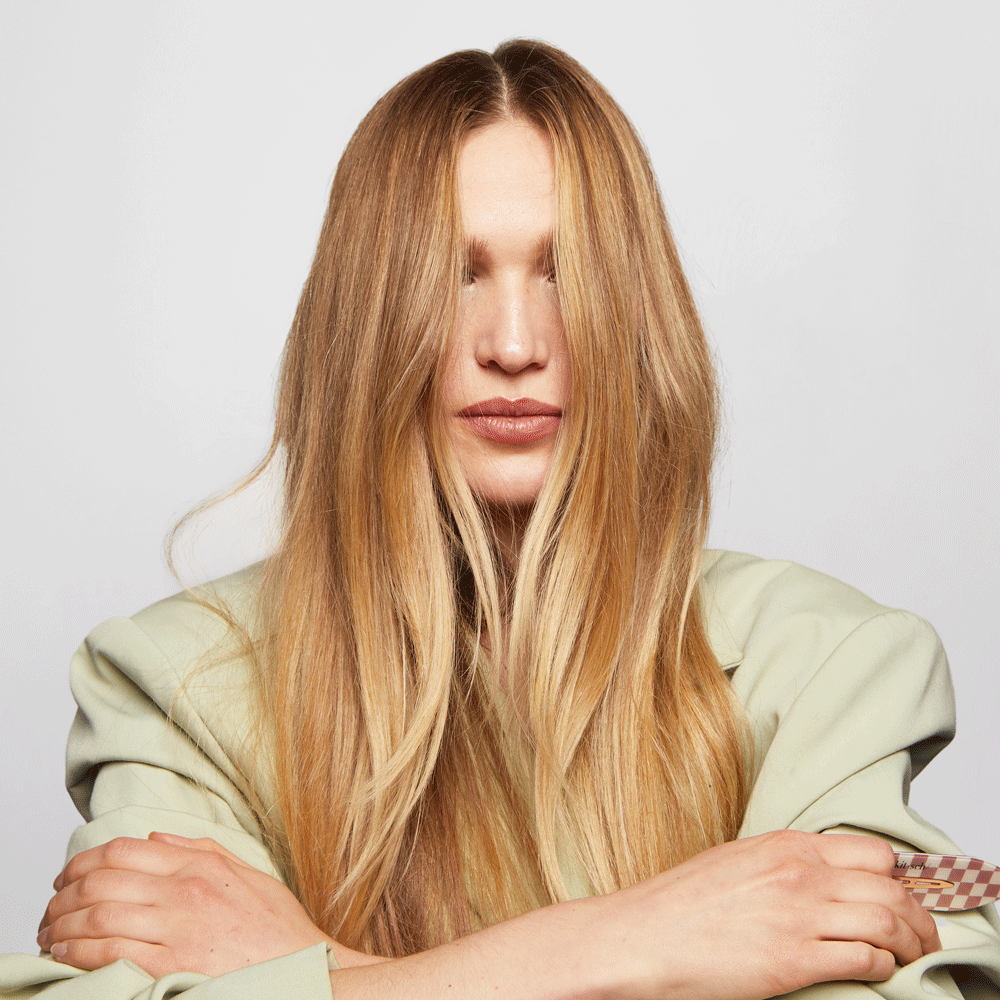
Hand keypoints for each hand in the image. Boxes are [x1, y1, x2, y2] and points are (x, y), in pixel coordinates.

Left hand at [36, 833, 374, 977]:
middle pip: (103, 879)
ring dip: (62, 924)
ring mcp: (178, 928)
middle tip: (50, 908)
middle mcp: (185, 890)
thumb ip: (200, 849)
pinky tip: (66, 954)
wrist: (303, 967)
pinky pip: (110, 952)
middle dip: (64, 894)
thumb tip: (157, 836)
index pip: (124, 849)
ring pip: (99, 914)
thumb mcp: (247, 873)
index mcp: (201, 864)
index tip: (69, 876)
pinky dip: (78, 952)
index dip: (85, 860)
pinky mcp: (172, 965)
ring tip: (49, 935)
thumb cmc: (278, 928)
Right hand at [578, 830, 941, 999]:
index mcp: (785, 845)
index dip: (898, 878)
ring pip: (888, 922)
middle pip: (891, 888)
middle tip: (924, 933)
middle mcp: (799, 874)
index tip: (904, 895)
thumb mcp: (737, 861)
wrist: (643, 936)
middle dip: (919, 914)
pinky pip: (863, 959)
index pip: (872, 853)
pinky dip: (883, 965)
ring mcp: (799, 917)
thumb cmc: (682, 903)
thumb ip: (783, 863)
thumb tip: (821, 876)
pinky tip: (879, 970)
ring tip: (913, 955)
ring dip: (911, 943)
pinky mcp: (793, 961)